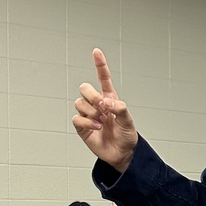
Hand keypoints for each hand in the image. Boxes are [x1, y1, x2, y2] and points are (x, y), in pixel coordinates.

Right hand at [73, 49, 138, 172]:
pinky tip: (97, 127)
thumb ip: (120, 108)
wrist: (121, 153)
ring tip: (102, 121)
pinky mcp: (82, 126)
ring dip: (91, 112)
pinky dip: (87, 122)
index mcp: (110, 98)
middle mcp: (97, 104)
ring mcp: (88, 114)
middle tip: (103, 107)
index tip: (96, 52)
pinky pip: (77, 118)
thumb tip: (107, 102)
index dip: (100, 65)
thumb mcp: (129, 121)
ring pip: (79, 103)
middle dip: (92, 96)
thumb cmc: (126, 136)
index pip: (103, 78)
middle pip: (85, 88)